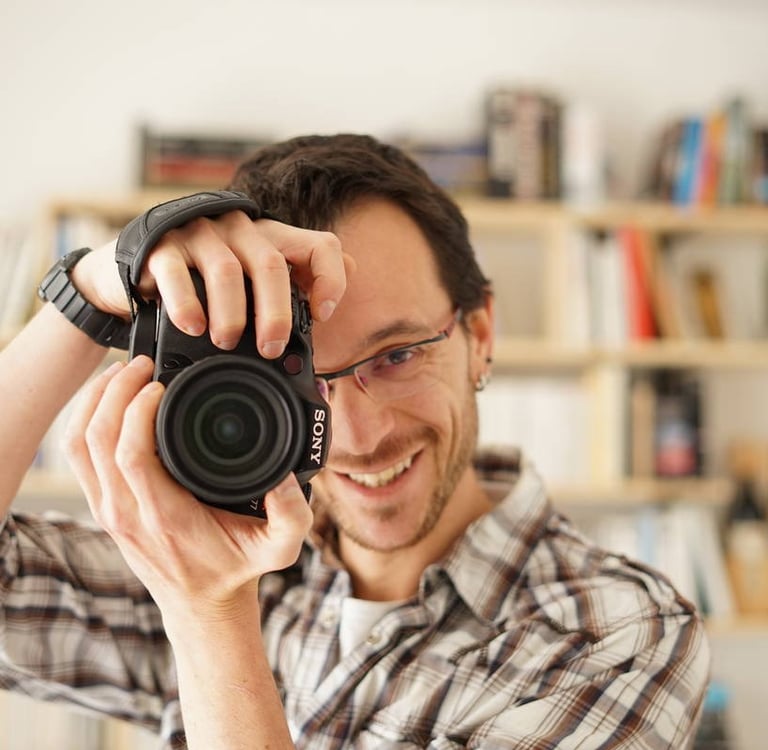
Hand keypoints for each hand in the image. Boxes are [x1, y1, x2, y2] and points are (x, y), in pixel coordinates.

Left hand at [64, 355, 313, 616]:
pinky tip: (107, 397)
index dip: (138, 410)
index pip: (131, 454)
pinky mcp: (102, 505)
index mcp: (166, 516)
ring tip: (123, 372)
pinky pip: (77, 455)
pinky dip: (84, 417)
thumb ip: (293, 516)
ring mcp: (109, 509)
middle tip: (142, 364)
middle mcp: (128, 511)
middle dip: (114, 391)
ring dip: (95, 400)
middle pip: (97, 439)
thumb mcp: (278, 548)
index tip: (162, 384)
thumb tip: (286, 479)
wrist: (201, 604)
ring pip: (78, 443)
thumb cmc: (234, 568)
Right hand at [70, 209, 350, 357]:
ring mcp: (198, 234)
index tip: (321, 315)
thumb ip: (293, 287)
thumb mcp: (252, 285)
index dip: (329, 279)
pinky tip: (192, 326)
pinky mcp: (159, 246)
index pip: (319, 245)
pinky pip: (177, 272)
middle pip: (272, 263)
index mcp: (269, 239)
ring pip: (227, 269)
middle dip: (277, 312)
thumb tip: (335, 295)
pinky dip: (187, 303)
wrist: (134, 273)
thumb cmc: (204, 285)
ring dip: (232, 313)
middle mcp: (239, 229)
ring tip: (226, 342)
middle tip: (271, 348)